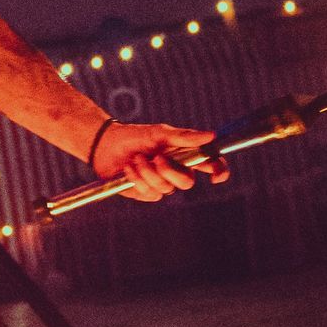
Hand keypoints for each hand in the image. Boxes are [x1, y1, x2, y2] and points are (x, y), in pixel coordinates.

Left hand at [91, 121, 225, 201]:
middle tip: (155, 157)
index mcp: (186, 155)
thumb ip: (185, 137)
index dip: (219, 171)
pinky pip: (150, 193)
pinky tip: (128, 169)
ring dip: (148, 172)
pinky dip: (137, 179)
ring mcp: (163, 184)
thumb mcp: (160, 133)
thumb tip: (211, 135)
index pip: (210, 165)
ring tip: (136, 158)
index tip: (215, 175)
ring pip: (166, 188)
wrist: (107, 146)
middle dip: (170, 171)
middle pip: (187, 182)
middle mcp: (177, 171)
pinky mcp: (147, 193)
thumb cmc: (136, 136)